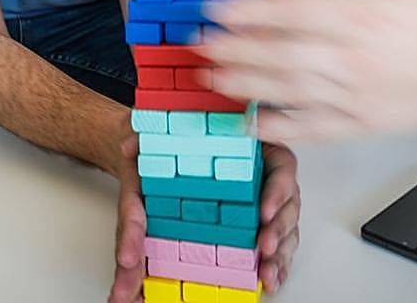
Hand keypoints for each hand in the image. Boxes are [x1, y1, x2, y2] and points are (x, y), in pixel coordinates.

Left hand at [106, 132, 300, 299]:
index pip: (278, 165)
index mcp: (252, 147)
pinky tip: (267, 281)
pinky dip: (271, 268)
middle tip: (264, 246)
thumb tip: (129, 147)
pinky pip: (271, 250)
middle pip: (287, 204)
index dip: (277, 189)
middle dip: (278, 230)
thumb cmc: (169, 142)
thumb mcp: (158, 134)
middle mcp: (262, 178)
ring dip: (278, 256)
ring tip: (266, 273)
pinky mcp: (250, 231)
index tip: (263, 211)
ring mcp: (261, 207)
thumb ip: (145, 141)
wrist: (157, 157)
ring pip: (284, 232)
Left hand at [203, 0, 416, 141]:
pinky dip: (277, 127)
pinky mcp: (355, 123)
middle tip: (199, 44)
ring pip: (288, 90)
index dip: (249, 11)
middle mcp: (351, 55)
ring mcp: (352, 93)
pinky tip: (250, 120)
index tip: (217, 9)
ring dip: (244, 84)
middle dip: (234, 50)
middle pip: (281, 52)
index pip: (292, 11)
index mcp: (358, 14)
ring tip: (211, 76)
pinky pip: (310, 127)